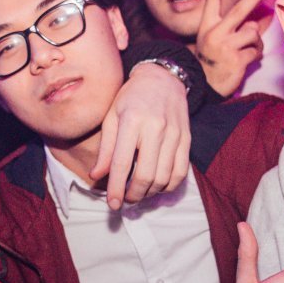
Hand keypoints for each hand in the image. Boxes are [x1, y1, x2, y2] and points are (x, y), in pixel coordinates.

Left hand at [90, 61, 190, 208]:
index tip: (112, 205)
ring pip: (164, 177)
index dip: (116, 188)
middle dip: (134, 195)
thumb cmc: (131, 97)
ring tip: (139, 194)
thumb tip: (96, 176)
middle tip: (126, 200)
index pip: (123, 163)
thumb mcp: (111, 116)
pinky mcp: (187, 138)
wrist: (163, 77)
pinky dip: (169, 186)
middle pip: (146, 175)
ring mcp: (174, 134)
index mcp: (132, 120)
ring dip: (150, 193)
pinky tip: (158, 187)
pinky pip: (181, 171)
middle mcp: (155, 127)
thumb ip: (106, 148)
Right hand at [196, 0, 272, 96]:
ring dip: (255, 42)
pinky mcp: (236, 60)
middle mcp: (215, 33)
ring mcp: (225, 46)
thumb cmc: (210, 61)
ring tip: (245, 50)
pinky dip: (256, 55)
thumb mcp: (214, 41)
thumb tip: (256, 22)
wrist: (201, 86)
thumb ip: (233, 29)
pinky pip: (256, 51)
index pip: (212, 0)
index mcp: (207, 26)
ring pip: (253, 33)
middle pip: (240, 9)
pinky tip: (245, 60)